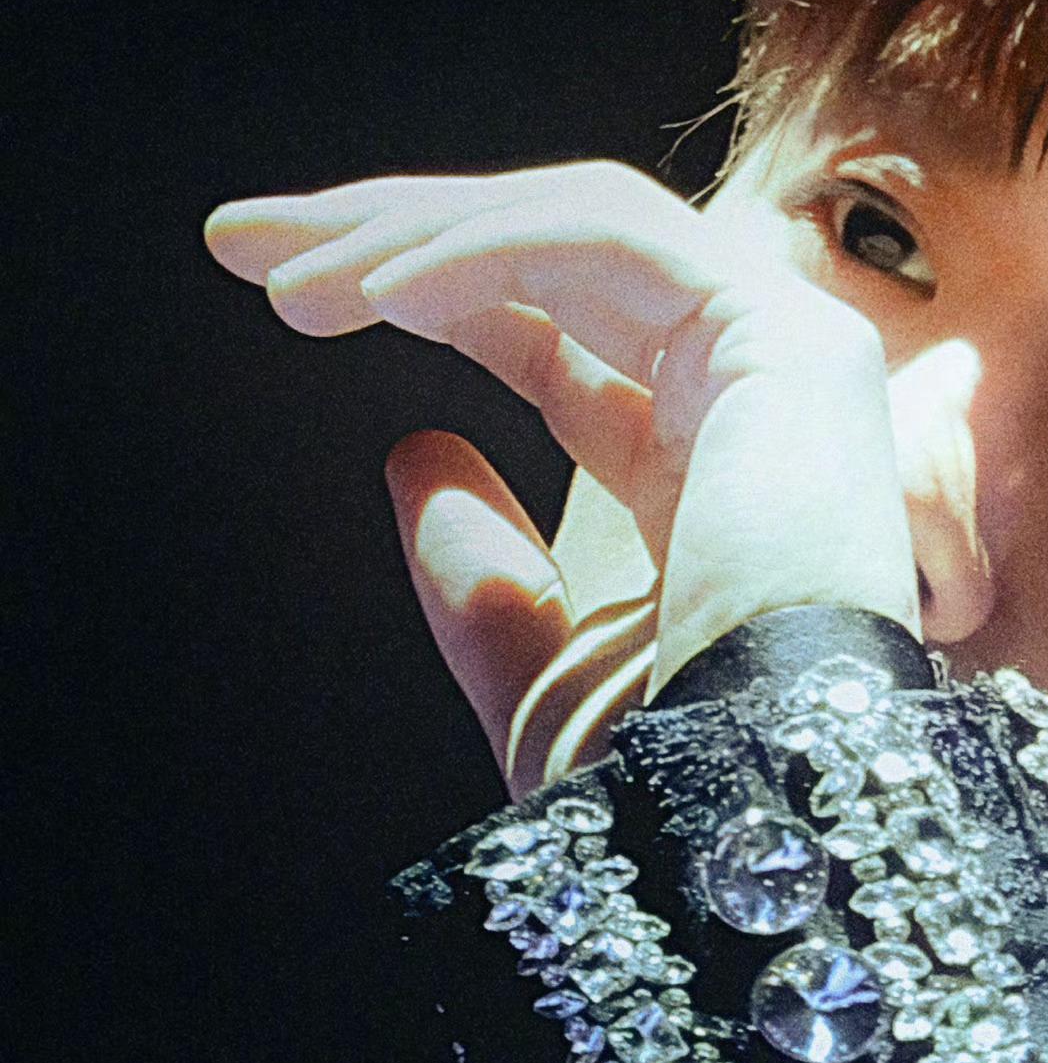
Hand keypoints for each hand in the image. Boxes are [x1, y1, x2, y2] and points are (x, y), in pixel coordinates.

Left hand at [204, 162, 942, 789]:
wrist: (756, 839)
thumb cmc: (672, 802)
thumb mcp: (540, 684)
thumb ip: (487, 590)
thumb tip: (416, 455)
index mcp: (710, 474)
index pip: (557, 332)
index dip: (424, 295)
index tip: (281, 293)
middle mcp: (760, 397)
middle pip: (562, 253)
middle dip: (397, 228)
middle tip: (242, 240)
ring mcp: (789, 362)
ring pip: (582, 223)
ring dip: (421, 233)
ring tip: (292, 279)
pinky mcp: (788, 345)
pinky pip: (611, 243)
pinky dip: (485, 253)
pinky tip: (382, 294)